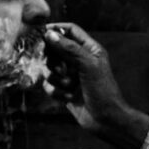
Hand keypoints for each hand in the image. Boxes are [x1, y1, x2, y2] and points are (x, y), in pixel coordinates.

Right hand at [43, 22, 148, 148]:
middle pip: (55, 49)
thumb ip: (70, 48)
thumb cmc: (103, 90)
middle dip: (54, 60)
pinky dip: (55, 91)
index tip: (41, 32)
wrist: (106, 120)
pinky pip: (49, 85)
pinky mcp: (64, 90)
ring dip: (57, 79)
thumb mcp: (88, 65)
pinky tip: (67, 97)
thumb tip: (50, 34)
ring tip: (70, 86)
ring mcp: (71, 75)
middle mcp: (80, 60)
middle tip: (60, 69)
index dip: (56, 29)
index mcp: (90, 50)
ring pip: (50, 69)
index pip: (70, 30)